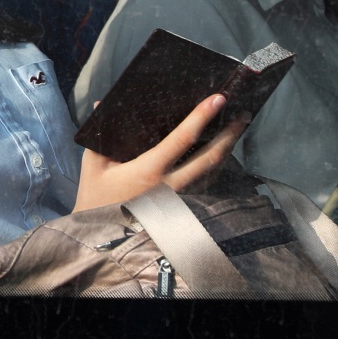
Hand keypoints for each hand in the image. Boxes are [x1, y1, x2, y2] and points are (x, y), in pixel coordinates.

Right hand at [73, 93, 246, 212]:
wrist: (103, 239)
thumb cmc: (96, 198)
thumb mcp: (94, 164)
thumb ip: (100, 134)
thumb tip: (102, 104)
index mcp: (148, 171)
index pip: (182, 139)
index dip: (201, 117)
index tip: (217, 99)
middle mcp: (171, 186)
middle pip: (210, 158)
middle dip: (229, 134)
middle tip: (243, 113)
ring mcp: (181, 200)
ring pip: (213, 172)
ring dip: (228, 149)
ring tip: (237, 129)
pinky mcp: (184, 209)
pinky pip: (207, 184)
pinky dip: (218, 167)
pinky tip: (222, 153)